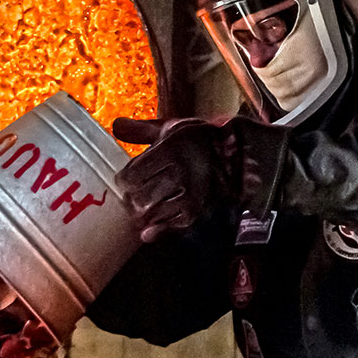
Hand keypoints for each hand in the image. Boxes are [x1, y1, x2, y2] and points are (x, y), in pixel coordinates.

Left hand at [112, 117, 230, 242]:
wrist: (241, 159)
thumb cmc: (202, 142)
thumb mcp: (174, 129)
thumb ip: (143, 130)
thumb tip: (116, 126)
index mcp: (173, 148)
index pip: (132, 173)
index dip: (124, 180)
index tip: (125, 181)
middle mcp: (183, 171)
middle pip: (139, 195)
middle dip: (130, 198)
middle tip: (132, 198)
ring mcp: (192, 195)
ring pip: (151, 212)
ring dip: (142, 214)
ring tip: (143, 209)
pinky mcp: (200, 213)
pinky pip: (169, 227)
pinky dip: (156, 231)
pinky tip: (149, 231)